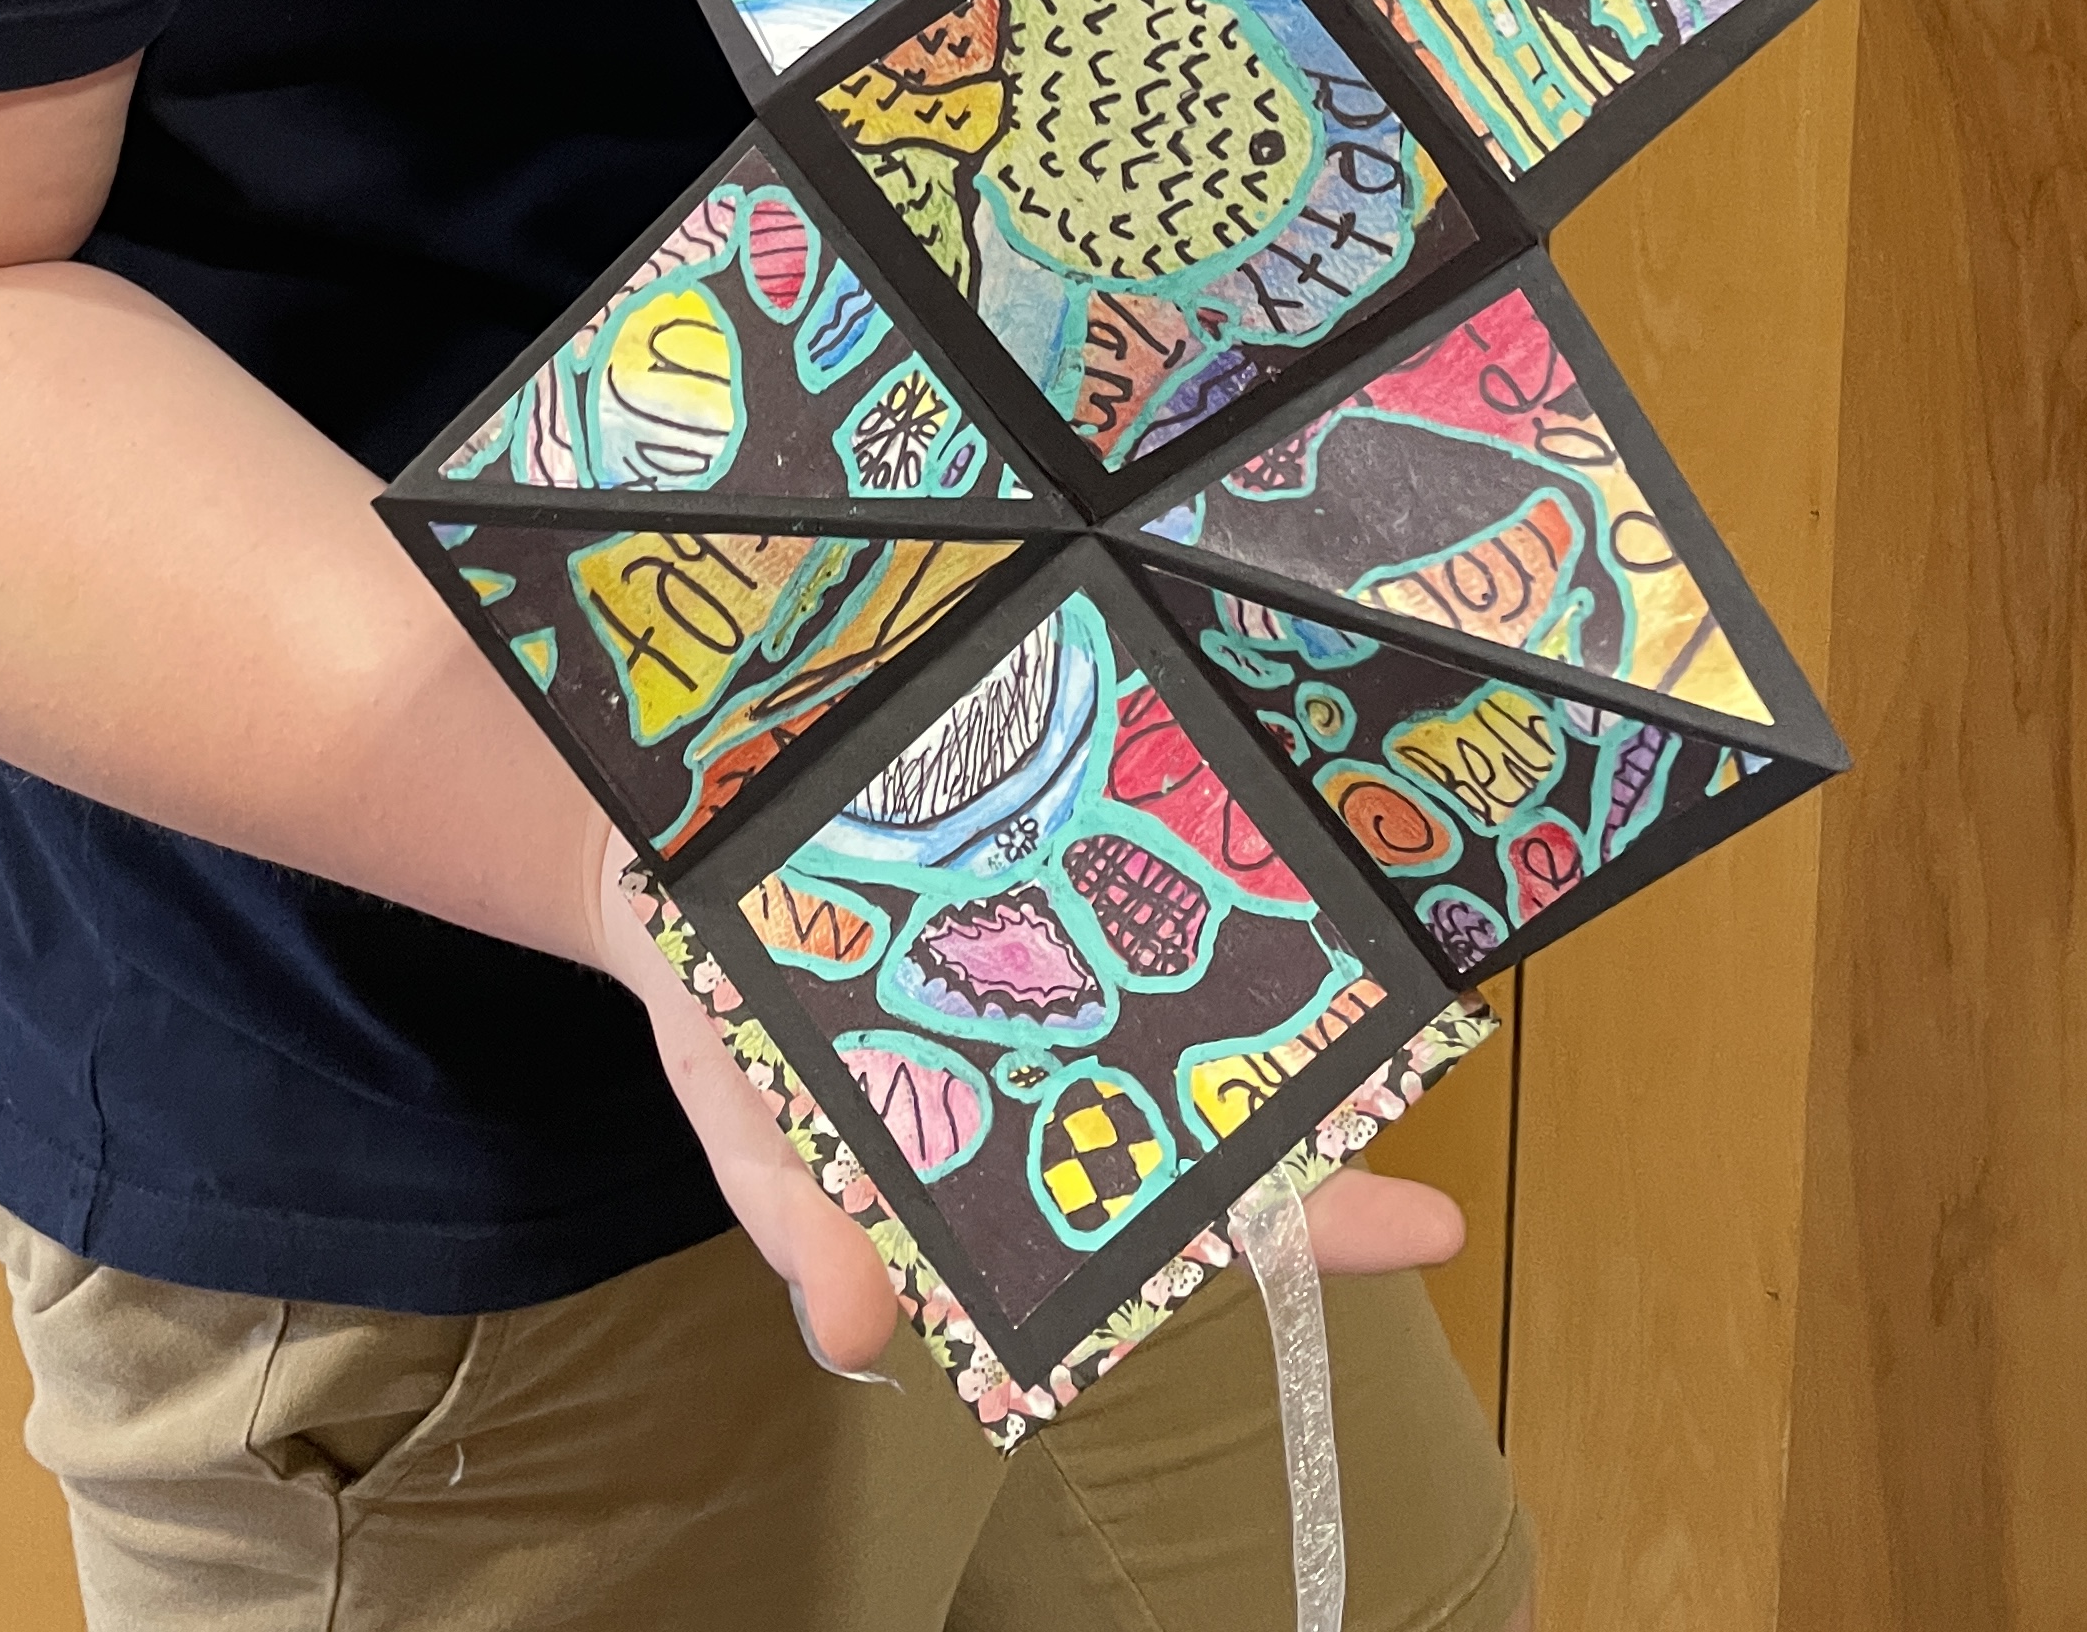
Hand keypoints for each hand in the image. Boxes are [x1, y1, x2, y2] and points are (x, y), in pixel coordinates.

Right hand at [585, 827, 1472, 1376]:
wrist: (651, 853)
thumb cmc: (722, 1023)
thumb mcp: (751, 1133)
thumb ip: (808, 1225)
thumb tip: (859, 1335)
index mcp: (1023, 1133)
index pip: (1194, 1204)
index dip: (1311, 1220)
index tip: (1435, 1227)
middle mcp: (1069, 1027)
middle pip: (1220, 1064)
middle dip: (1319, 1062)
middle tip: (1427, 1021)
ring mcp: (1056, 912)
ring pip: (1186, 932)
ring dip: (1257, 913)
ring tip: (1351, 871)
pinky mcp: (1025, 806)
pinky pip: (1108, 806)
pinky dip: (1158, 788)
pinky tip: (1214, 751)